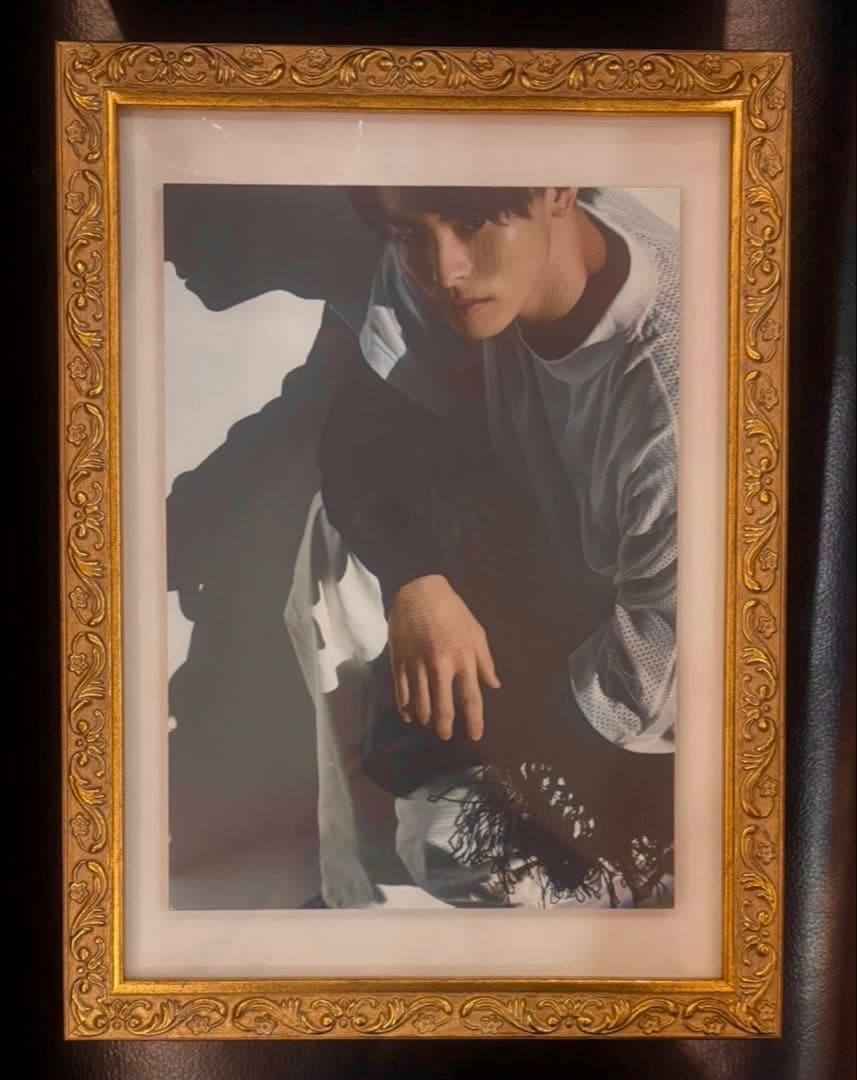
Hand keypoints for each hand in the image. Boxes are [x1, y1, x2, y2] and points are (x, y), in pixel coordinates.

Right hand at [388, 574, 500, 741]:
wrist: (418, 590)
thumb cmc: (452, 611)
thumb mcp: (476, 632)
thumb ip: (485, 661)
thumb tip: (494, 685)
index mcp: (464, 659)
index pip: (471, 698)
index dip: (474, 721)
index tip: (476, 735)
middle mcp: (440, 666)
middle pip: (443, 709)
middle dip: (445, 728)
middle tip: (446, 735)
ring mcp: (417, 665)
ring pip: (421, 705)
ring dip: (426, 720)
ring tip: (430, 725)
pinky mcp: (399, 661)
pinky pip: (401, 693)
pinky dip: (406, 708)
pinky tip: (410, 716)